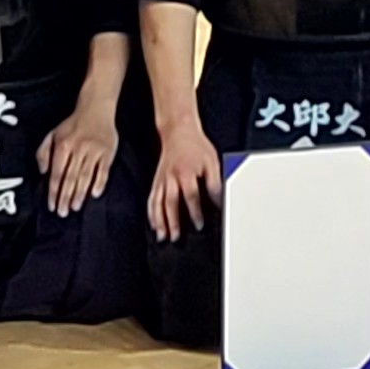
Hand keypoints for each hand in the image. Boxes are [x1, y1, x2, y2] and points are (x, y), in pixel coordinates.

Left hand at [38, 100, 121, 211]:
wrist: (96, 109)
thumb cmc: (73, 125)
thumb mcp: (53, 134)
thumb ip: (43, 153)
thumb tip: (43, 173)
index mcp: (63, 145)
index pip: (57, 174)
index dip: (54, 191)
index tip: (52, 205)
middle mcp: (78, 149)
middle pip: (70, 178)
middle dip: (65, 197)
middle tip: (62, 212)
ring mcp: (94, 151)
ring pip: (86, 177)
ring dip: (80, 194)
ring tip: (75, 207)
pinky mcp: (107, 152)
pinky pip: (103, 171)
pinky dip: (99, 183)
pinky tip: (95, 194)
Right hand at [147, 117, 222, 240]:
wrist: (179, 131)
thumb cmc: (197, 146)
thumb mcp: (212, 161)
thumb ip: (214, 182)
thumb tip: (218, 200)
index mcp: (187, 172)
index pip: (191, 195)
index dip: (195, 211)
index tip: (199, 225)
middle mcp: (171, 177)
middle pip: (170, 202)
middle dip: (172, 221)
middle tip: (176, 237)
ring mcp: (162, 179)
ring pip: (158, 202)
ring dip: (159, 221)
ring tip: (163, 236)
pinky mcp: (156, 180)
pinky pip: (152, 198)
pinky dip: (151, 213)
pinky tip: (154, 224)